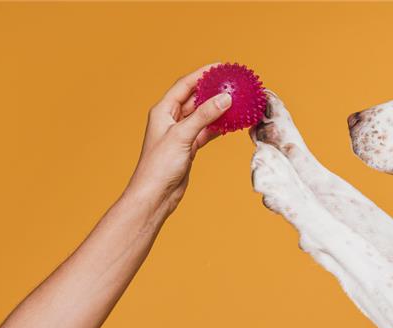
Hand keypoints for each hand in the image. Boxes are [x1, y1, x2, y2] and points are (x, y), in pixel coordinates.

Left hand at [126, 63, 231, 216]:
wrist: (155, 195)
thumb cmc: (159, 166)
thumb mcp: (182, 136)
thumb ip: (204, 116)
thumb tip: (225, 98)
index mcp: (163, 111)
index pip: (185, 85)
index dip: (202, 74)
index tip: (221, 67)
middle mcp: (171, 120)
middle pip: (195, 98)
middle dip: (213, 90)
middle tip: (232, 83)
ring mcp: (181, 134)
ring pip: (203, 115)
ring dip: (218, 109)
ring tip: (237, 101)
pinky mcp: (189, 147)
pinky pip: (206, 131)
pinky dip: (219, 127)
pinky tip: (232, 123)